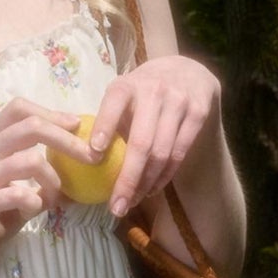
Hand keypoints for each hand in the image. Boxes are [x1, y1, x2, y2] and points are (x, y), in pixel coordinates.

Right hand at [0, 97, 92, 277]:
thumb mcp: (11, 196)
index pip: (17, 110)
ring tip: (55, 197)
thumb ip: (35, 182)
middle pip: (30, 126)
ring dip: (53, 179)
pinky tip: (35, 210)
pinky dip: (36, 201)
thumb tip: (73, 175)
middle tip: (91, 156)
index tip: (76, 126)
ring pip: (29, 159)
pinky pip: (18, 193)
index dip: (51, 112)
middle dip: (67, 139)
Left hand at [88, 55, 223, 218]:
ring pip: (162, 154)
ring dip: (146, 184)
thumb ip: (106, 122)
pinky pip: (179, 154)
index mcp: (127, 86)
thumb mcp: (124, 95)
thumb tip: (79, 162)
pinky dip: (164, 177)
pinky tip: (151, 189)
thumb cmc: (143, 93)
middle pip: (141, 143)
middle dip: (127, 179)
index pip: (113, 105)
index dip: (103, 129)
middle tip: (116, 207)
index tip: (92, 157)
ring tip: (132, 202)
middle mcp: (154, 91)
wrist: (188, 70)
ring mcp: (179, 102)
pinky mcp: (198, 114)